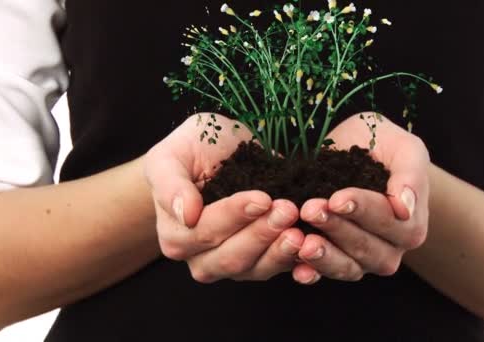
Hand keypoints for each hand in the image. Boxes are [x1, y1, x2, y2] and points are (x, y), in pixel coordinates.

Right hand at [144, 113, 303, 281]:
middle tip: (287, 209)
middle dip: (262, 234)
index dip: (235, 216)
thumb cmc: (190, 151)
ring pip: (257, 268)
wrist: (217, 153)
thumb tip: (187, 213)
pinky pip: (280, 269)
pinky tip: (313, 249)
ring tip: (300, 230)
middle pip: (232, 257)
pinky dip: (298, 263)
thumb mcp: (171, 156)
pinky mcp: (263, 261)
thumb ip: (170, 184)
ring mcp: (234, 263)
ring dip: (281, 251)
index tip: (262, 198)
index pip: (206, 232)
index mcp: (177, 236)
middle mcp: (203, 258)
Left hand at [292, 113, 429, 283]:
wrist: (359, 152)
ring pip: (346, 267)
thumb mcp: (404, 148)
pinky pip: (324, 274)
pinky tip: (297, 268)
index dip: (362, 211)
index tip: (336, 199)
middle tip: (310, 209)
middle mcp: (390, 249)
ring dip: (323, 256)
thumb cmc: (384, 146)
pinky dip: (310, 273)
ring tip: (301, 241)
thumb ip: (411, 175)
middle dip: (336, 228)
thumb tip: (404, 208)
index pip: (388, 222)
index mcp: (410, 224)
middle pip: (365, 247)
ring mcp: (362, 260)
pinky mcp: (335, 263)